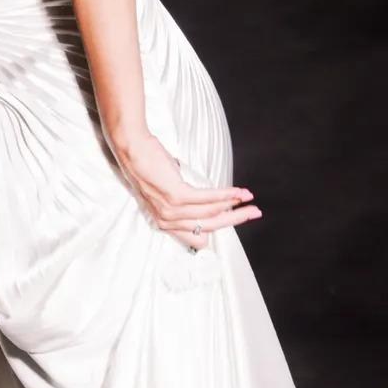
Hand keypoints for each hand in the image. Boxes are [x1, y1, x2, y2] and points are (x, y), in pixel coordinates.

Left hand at [114, 130, 261, 250]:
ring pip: (212, 214)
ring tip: (249, 198)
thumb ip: (183, 204)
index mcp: (164, 223)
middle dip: (236, 220)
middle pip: (210, 227)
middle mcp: (166, 221)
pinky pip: (208, 199)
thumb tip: (209, 205)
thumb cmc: (149, 166)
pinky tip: (238, 192)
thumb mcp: (165, 191)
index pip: (197, 238)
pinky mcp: (176, 195)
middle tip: (254, 213)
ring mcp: (170, 210)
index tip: (235, 221)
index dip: (218, 231)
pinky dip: (226, 195)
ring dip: (235, 205)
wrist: (132, 148)